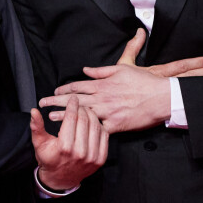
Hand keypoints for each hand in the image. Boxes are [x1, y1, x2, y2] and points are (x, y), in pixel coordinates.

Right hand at [31, 95, 107, 190]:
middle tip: (79, 104)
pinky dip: (99, 126)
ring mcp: (92, 157)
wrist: (61, 179)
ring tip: (86, 111)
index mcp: (64, 146)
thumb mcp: (39, 143)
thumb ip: (36, 126)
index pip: (72, 118)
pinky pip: (104, 136)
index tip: (73, 98)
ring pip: (96, 126)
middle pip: (85, 120)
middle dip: (82, 108)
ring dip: (91, 115)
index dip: (72, 105)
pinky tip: (93, 123)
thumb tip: (34, 111)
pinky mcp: (100, 159)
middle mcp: (80, 152)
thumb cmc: (49, 159)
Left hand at [39, 29, 202, 133]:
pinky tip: (75, 134)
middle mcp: (102, 97)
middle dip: (56, 101)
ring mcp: (108, 112)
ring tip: (51, 117)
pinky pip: (98, 130)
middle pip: (74, 99)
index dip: (64, 89)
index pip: (78, 86)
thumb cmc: (143, 81)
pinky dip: (86, 132)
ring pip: (82, 115)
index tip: (53, 91)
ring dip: (65, 116)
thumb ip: (101, 70)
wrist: (160, 97)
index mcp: (103, 84)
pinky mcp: (115, 125)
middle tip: (42, 102)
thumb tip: (86, 69)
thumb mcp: (122, 68)